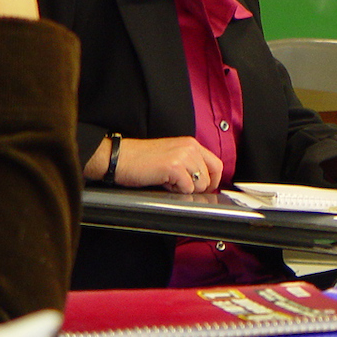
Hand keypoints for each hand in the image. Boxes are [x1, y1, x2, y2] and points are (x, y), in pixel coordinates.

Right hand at [87, 136, 223, 192]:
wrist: (119, 157)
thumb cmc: (140, 160)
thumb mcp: (171, 156)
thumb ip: (189, 164)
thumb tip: (203, 182)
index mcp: (191, 144)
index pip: (216, 164)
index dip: (213, 181)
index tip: (204, 189)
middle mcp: (190, 147)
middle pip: (210, 177)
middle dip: (197, 187)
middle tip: (179, 187)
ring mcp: (183, 156)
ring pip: (200, 184)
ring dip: (185, 189)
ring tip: (169, 183)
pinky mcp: (174, 167)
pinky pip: (187, 188)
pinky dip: (177, 191)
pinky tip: (164, 184)